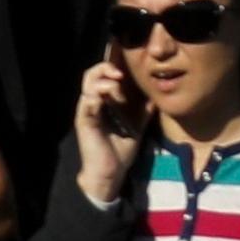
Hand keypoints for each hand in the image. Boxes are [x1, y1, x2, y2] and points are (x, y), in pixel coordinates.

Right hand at [72, 59, 145, 207]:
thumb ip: (143, 112)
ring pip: (87, 85)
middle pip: (91, 74)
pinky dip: (94, 97)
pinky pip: (86, 104)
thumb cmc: (119, 150)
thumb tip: (155, 98)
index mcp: (104, 102)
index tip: (125, 67)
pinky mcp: (84, 122)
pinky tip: (105, 97)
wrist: (110, 173)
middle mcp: (93, 103)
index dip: (110, 66)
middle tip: (120, 72)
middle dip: (104, 68)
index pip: (102, 76)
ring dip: (101, 80)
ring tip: (114, 83)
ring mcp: (87, 111)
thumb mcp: (136, 128)